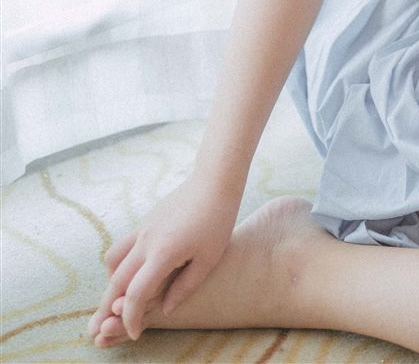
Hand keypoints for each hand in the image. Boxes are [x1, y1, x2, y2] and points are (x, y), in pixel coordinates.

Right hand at [87, 171, 238, 342]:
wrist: (214, 181)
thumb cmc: (217, 219)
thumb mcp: (209, 258)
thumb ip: (185, 286)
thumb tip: (165, 308)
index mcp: (163, 254)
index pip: (136, 295)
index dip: (132, 318)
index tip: (135, 333)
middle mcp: (146, 241)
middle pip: (116, 281)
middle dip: (110, 307)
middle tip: (107, 327)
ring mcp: (142, 229)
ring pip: (113, 261)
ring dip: (112, 282)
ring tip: (120, 297)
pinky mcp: (144, 221)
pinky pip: (122, 246)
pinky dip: (119, 264)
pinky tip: (133, 271)